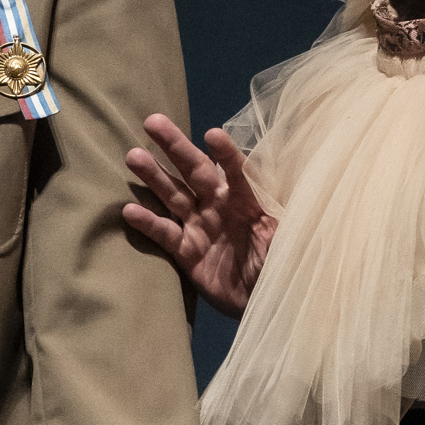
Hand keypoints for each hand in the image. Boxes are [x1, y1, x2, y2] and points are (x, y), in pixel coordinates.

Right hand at [123, 113, 272, 315]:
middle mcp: (221, 205)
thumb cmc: (286, 266)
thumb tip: (295, 193)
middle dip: (175, 147)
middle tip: (152, 121)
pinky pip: (165, 234)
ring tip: (133, 156)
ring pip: (175, 195)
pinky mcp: (187, 252)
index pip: (239, 171)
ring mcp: (201, 227)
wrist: (268, 303)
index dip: (227, 155)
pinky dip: (148, 223)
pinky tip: (129, 210)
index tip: (213, 136)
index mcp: (250, 199)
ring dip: (154, 176)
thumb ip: (284, 219)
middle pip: (196, 170)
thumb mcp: (291, 241)